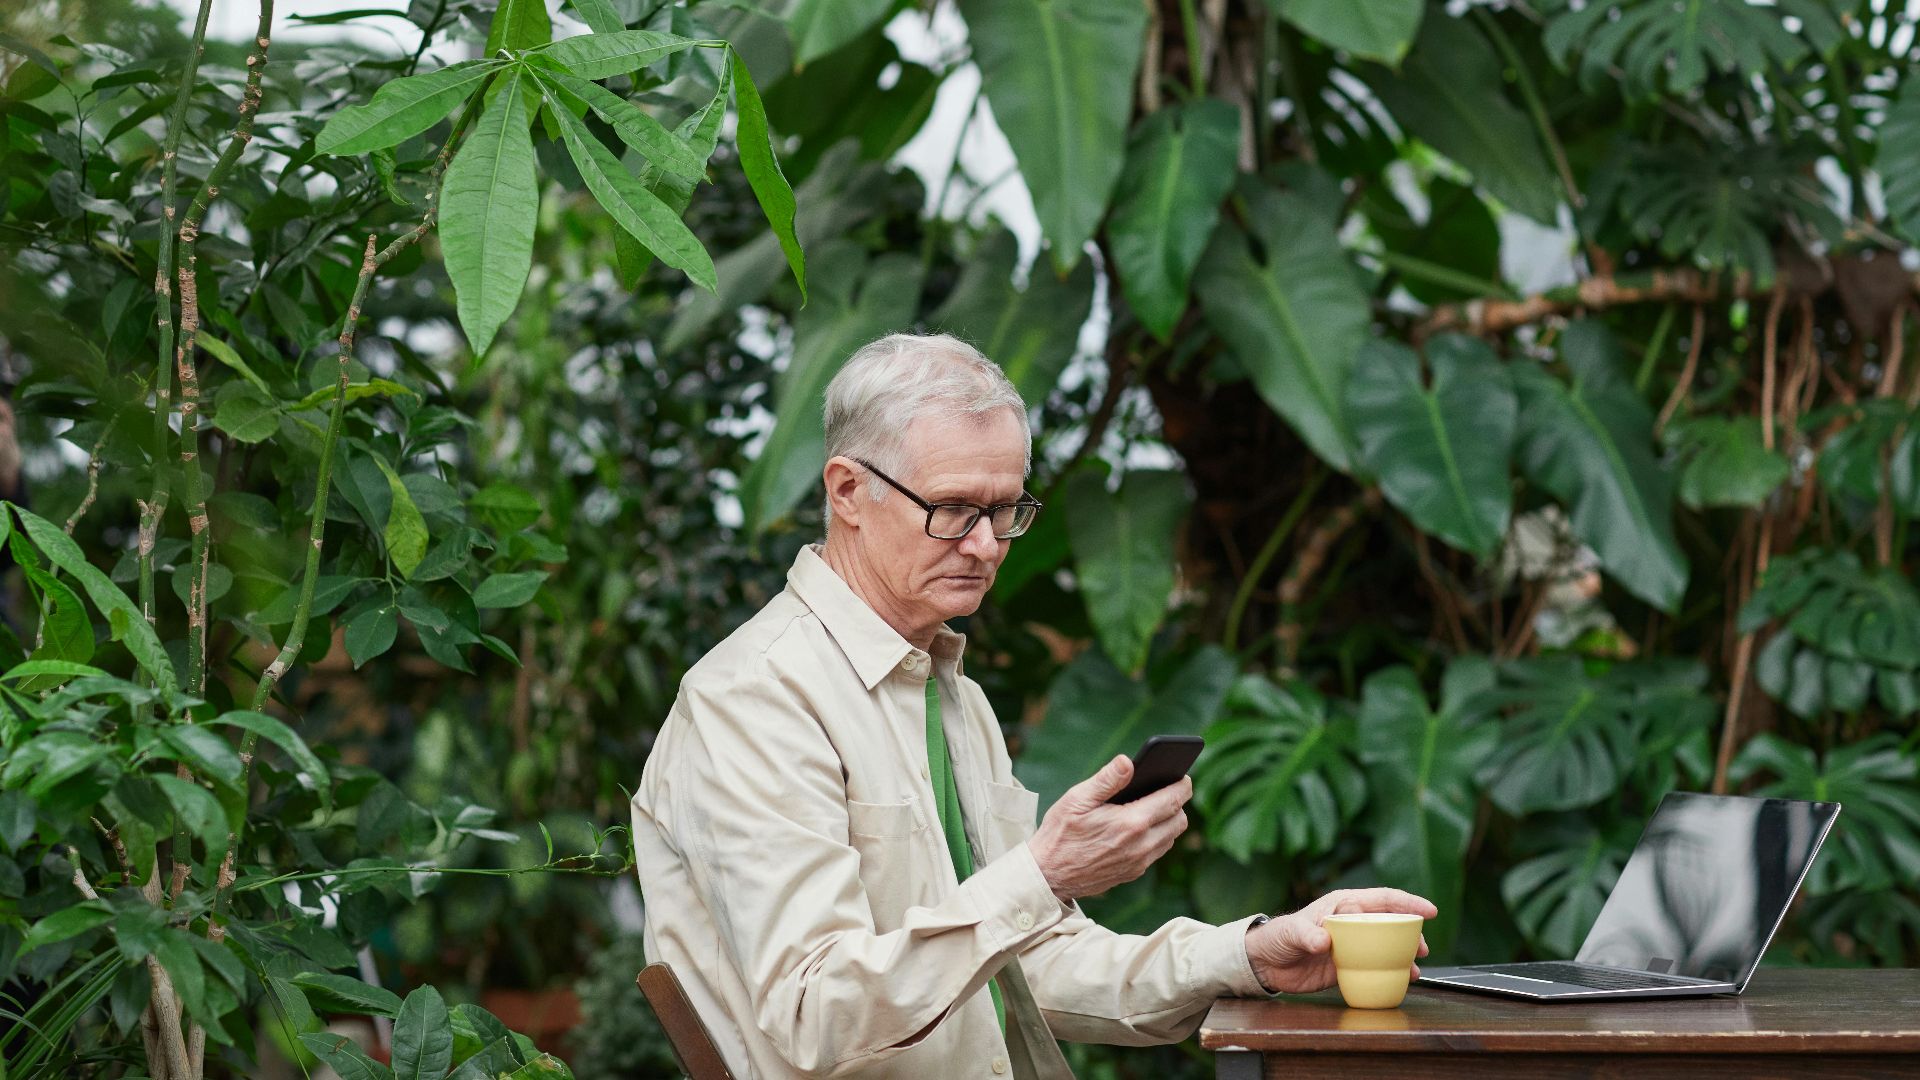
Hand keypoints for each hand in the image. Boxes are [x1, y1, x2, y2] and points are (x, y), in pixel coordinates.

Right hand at [1027, 755, 1189, 901]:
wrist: (1048, 876)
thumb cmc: (1059, 834)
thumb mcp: (1077, 800)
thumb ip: (1106, 779)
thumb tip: (1128, 761)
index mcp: (1131, 823)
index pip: (1173, 800)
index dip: (1182, 784)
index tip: (1182, 775)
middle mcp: (1141, 845)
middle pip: (1179, 820)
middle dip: (1177, 802)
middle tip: (1166, 788)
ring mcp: (1139, 862)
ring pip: (1171, 838)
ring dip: (1168, 821)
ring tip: (1153, 806)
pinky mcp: (1133, 873)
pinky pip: (1157, 852)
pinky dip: (1157, 837)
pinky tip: (1140, 827)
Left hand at [1244, 888, 1437, 994]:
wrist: (1266, 963)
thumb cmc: (1277, 937)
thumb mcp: (1290, 932)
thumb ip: (1306, 934)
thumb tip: (1325, 941)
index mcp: (1343, 905)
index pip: (1382, 899)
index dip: (1407, 903)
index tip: (1428, 910)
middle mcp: (1352, 923)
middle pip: (1391, 923)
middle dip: (1411, 932)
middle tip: (1422, 947)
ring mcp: (1352, 945)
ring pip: (1387, 946)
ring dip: (1404, 954)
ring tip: (1416, 966)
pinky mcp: (1348, 966)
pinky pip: (1376, 968)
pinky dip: (1391, 973)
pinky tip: (1402, 980)